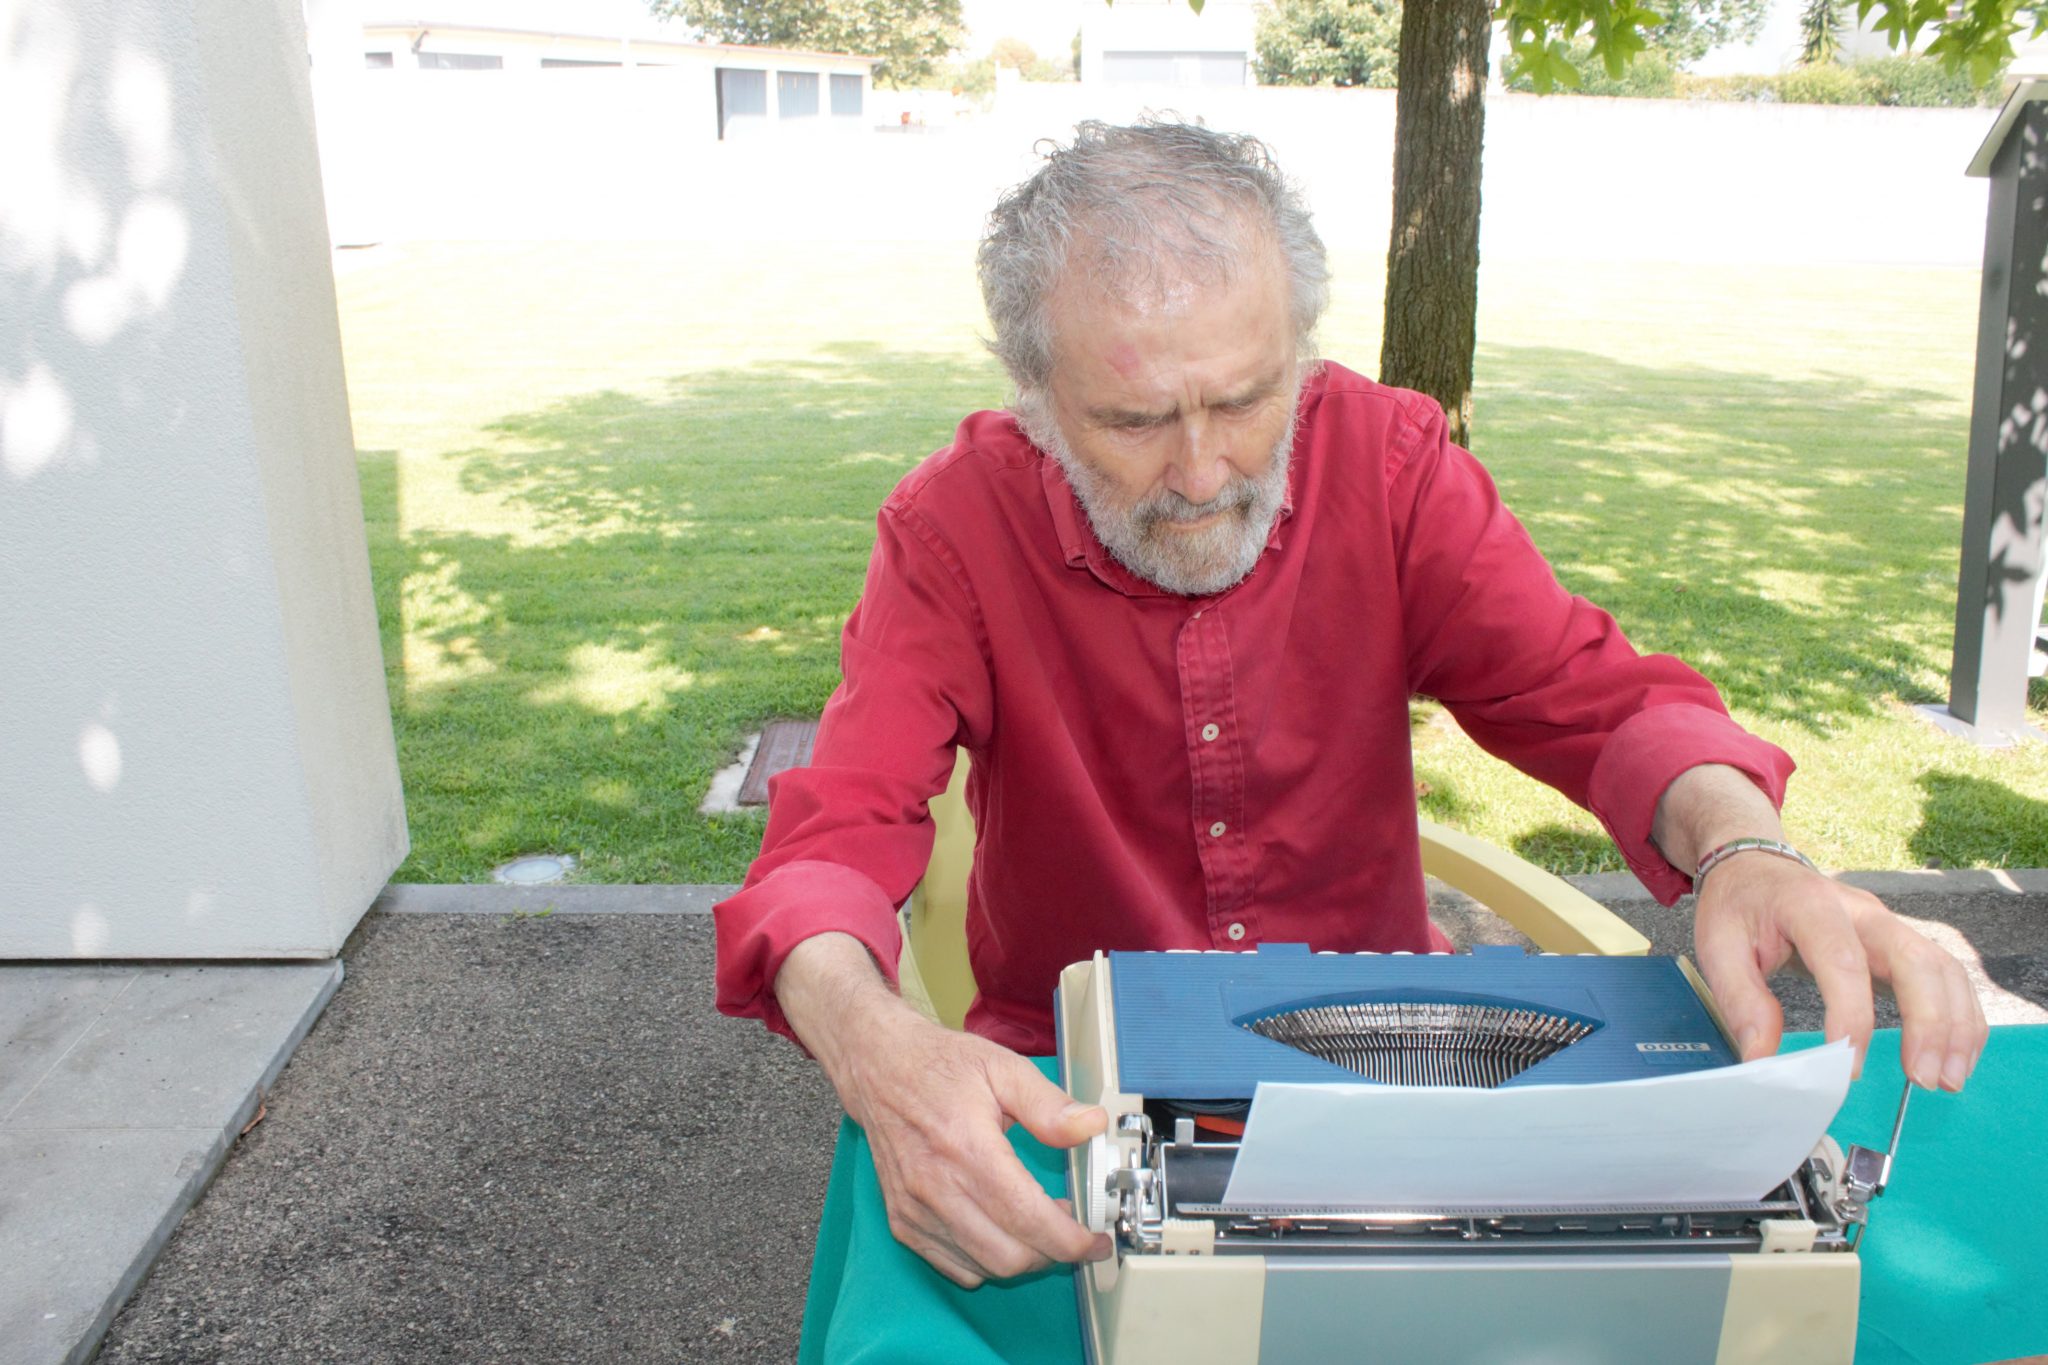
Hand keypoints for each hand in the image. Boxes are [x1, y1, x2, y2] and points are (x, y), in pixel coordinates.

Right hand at [774, 933, 1112, 1286]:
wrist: (878, 1067)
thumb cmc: (938, 1066)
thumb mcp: (1003, 1068)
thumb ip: (1049, 1105)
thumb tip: (1090, 1126)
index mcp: (966, 1148)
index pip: (1026, 1218)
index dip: (1069, 1240)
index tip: (1093, 1241)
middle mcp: (936, 1187)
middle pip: (1009, 1256)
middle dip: (1051, 1252)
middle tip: (1067, 1224)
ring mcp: (915, 1210)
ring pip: (983, 1267)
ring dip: (1020, 1257)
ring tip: (1034, 1221)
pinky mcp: (903, 1221)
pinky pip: (954, 1266)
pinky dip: (985, 1260)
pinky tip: (998, 1228)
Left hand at [1692, 852, 1986, 1089]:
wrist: (1753, 866)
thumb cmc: (1737, 906)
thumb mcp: (1716, 946)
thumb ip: (1741, 1002)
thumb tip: (1763, 1061)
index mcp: (1809, 905)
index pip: (1843, 961)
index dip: (1851, 1016)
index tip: (1847, 1067)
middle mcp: (1860, 910)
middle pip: (1914, 960)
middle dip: (1929, 1023)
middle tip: (1922, 1080)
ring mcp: (1887, 924)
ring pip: (1942, 968)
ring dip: (1956, 1026)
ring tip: (1947, 1080)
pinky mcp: (1899, 942)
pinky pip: (1945, 976)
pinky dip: (1959, 1017)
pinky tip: (1954, 1057)